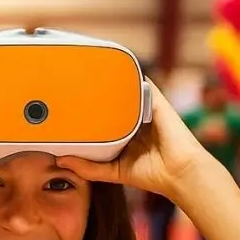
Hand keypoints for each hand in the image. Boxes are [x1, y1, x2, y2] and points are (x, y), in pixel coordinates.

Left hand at [55, 81, 214, 200]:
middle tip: (72, 84)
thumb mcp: (112, 172)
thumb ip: (88, 167)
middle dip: (96, 94)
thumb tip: (60, 160)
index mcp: (125, 134)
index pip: (104, 118)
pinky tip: (115, 64)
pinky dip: (131, 75)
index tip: (68, 105)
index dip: (89, 111)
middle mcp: (135, 120)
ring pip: (125, 91)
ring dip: (111, 81)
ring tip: (89, 69)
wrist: (179, 172)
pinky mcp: (156, 103)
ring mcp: (146, 110)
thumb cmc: (152, 175)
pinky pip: (142, 84)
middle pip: (113, 102)